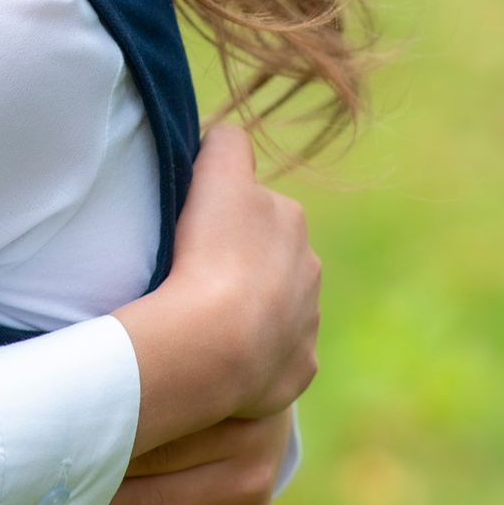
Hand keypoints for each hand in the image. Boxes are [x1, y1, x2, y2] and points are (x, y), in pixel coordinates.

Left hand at [43, 411, 291, 504]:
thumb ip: (132, 390)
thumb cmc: (189, 391)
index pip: (150, 450)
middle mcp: (246, 472)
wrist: (252, 413)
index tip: (49, 473)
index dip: (96, 463)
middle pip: (154, 499)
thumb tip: (58, 405)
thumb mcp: (173, 375)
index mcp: (228, 422)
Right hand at [114, 124, 319, 453]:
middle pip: (270, 252)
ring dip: (249, 305)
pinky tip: (222, 352)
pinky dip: (254, 352)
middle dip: (242, 257)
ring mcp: (306, 322)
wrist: (216, 344)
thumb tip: (228, 137)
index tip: (196, 225)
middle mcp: (309, 267)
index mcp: (290, 219)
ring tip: (204, 314)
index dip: (224, 209)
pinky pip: (275, 353)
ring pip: (277, 303)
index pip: (257, 200)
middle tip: (195, 269)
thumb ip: (228, 143)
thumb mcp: (218, 174)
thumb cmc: (211, 252)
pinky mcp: (298, 367)